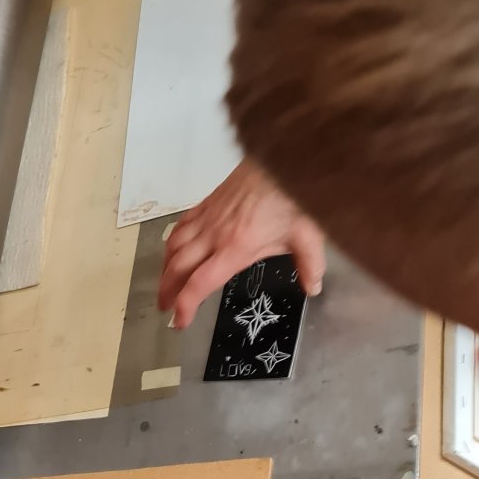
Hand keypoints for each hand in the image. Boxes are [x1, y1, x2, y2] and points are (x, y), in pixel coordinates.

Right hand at [157, 159, 325, 328]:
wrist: (278, 157)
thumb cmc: (291, 196)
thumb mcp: (308, 235)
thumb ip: (310, 266)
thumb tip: (314, 288)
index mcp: (236, 248)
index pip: (201, 283)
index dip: (186, 305)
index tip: (180, 321)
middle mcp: (214, 235)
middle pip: (179, 267)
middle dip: (167, 291)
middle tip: (164, 308)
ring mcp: (207, 218)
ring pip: (174, 246)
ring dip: (164, 269)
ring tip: (163, 284)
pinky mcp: (206, 203)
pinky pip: (180, 226)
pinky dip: (171, 242)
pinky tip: (172, 249)